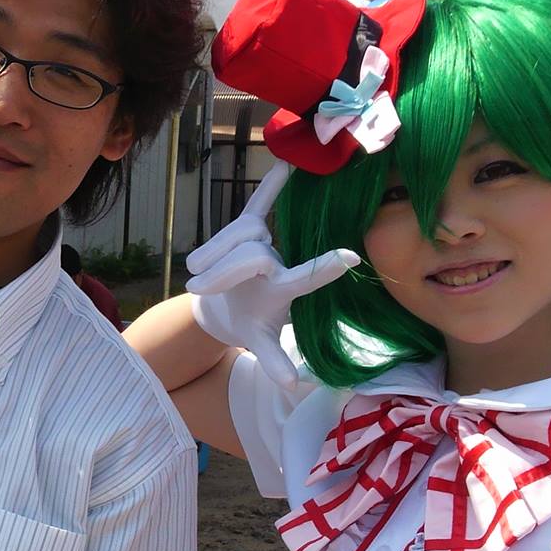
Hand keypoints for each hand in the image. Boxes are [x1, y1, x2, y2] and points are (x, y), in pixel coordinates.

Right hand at [185, 166, 357, 388]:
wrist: (225, 305)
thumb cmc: (248, 323)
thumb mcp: (258, 342)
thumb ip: (272, 359)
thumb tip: (291, 386)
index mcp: (284, 291)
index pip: (304, 278)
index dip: (324, 269)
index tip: (350, 257)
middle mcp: (278, 261)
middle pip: (252, 254)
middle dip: (224, 270)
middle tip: (200, 288)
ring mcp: (262, 243)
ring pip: (238, 236)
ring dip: (213, 256)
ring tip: (200, 278)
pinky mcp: (247, 227)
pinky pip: (260, 203)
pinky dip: (273, 186)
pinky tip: (288, 163)